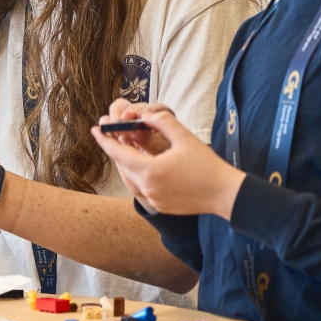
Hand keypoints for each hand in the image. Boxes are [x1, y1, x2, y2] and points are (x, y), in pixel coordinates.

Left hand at [91, 107, 245, 218]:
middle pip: (123, 166)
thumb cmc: (207, 165)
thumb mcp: (184, 138)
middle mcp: (148, 188)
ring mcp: (154, 200)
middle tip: (113, 134)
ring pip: (132, 178)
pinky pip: (143, 189)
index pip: (118, 153)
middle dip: (117, 150)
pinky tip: (147, 166)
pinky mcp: (160, 206)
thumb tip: (145, 114)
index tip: (95, 129)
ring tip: (129, 148)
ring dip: (128, 163)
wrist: (226, 194)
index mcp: (150, 170)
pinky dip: (141, 176)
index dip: (104, 140)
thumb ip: (162, 121)